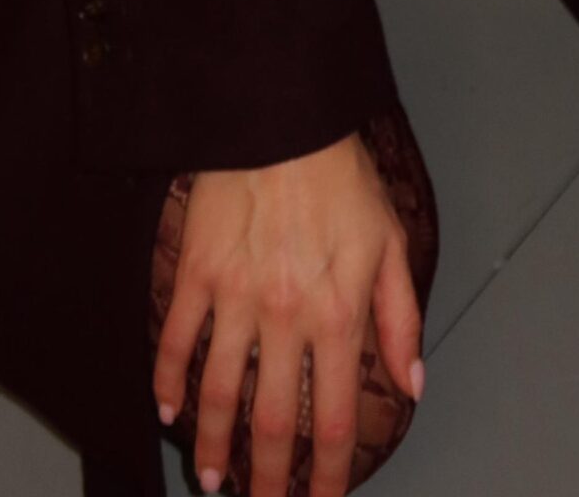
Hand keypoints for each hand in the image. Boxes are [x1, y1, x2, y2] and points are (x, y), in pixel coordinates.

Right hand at [152, 132, 424, 496]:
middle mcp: (286, 318)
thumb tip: (412, 383)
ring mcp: (235, 298)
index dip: (330, 476)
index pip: (336, 420)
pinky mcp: (196, 274)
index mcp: (339, 315)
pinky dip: (166, 382)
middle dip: (267, 480)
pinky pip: (175, 341)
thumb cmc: (342, 177)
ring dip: (211, 446)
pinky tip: (166, 411)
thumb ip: (401, 320)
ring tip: (210, 478)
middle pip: (273, 423)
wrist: (283, 118)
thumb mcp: (391, 244)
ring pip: (216, 395)